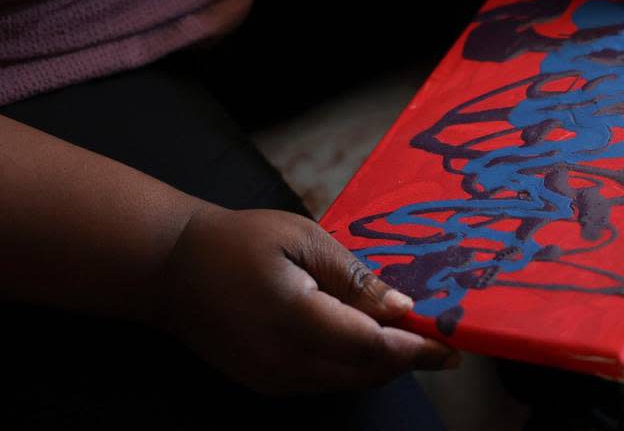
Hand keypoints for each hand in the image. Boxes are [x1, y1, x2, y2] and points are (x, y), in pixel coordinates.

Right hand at [156, 207, 456, 394]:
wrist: (172, 268)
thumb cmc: (240, 241)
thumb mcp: (303, 239)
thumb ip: (353, 277)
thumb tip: (402, 308)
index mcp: (295, 319)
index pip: (371, 346)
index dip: (416, 347)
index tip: (452, 343)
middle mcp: (285, 362)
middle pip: (366, 373)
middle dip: (407, 360)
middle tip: (441, 340)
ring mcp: (273, 379)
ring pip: (347, 382)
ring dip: (383, 364)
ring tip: (412, 337)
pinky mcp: (266, 383)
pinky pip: (325, 381)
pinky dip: (354, 365)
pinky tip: (368, 340)